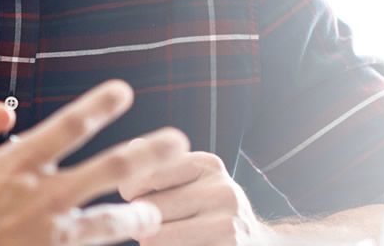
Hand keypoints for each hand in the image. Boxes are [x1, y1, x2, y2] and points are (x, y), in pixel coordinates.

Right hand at [0, 80, 189, 245]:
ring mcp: (54, 237)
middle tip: (179, 142)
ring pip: (111, 222)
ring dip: (137, 216)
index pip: (67, 126)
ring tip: (155, 214)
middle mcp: (45, 198)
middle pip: (112, 169)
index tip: (123, 91)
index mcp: (17, 168)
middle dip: (148, 153)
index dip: (99, 105)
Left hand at [125, 149, 273, 245]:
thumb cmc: (210, 210)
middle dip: (142, 221)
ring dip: (152, 242)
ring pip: (154, 237)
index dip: (131, 192)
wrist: (252, 241)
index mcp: (209, 166)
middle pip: (149, 209)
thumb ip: (162, 165)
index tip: (139, 197)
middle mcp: (221, 191)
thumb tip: (136, 147)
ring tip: (171, 238)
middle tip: (158, 224)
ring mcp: (226, 225)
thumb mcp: (193, 180)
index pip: (147, 175)